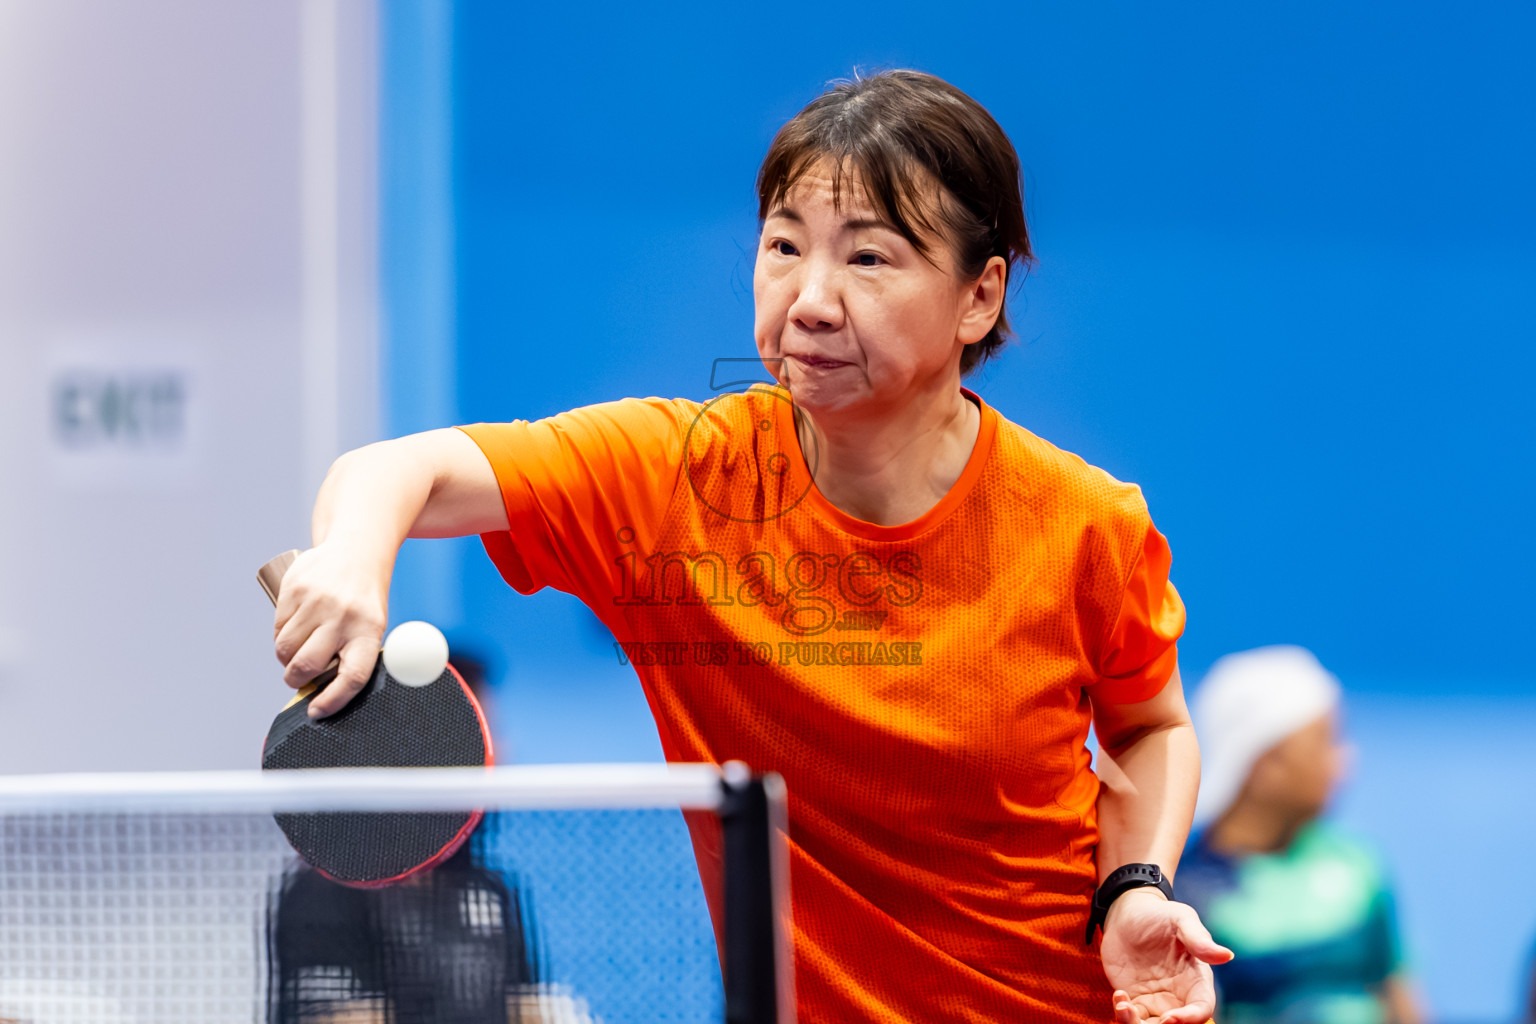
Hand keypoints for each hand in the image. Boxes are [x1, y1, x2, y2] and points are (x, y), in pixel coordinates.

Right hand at [272, 542, 389, 717]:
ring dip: (286, 658)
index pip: (353, 676)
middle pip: (307, 666)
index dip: (332, 700)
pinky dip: (281, 636)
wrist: (356, 552)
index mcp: (368, 631)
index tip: (316, 712)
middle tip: (298, 678)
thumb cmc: (363, 600)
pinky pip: (277, 628)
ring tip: (297, 650)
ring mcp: (316, 602)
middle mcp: (343, 617)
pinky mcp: (295, 589)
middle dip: (296, 680)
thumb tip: (321, 693)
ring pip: (285, 649)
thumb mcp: (370, 626)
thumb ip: (350, 655)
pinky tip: (294, 627)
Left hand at [1100, 889, 1231, 1023]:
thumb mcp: (1181, 920)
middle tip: (1139, 1017)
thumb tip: (1227, 955)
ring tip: (1123, 1007)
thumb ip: (1200, 940)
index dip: (1190, 1018)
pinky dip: (1123, 1016)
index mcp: (1196, 980)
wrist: (1127, 913)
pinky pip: (1131, 1018)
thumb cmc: (1159, 914)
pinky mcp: (1135, 999)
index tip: (1169, 1018)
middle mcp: (1179, 996)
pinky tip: (1119, 997)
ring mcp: (1156, 1000)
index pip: (1201, 1008)